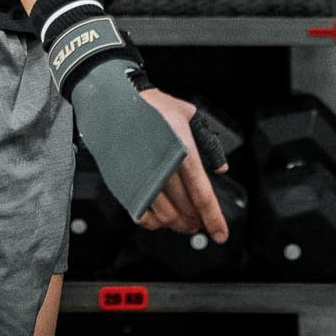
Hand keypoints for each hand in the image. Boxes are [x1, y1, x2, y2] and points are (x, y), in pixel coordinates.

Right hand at [132, 87, 229, 237]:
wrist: (114, 101)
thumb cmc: (152, 105)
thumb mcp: (188, 114)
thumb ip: (208, 142)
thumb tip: (221, 168)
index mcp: (182, 151)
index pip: (202, 194)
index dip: (214, 219)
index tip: (221, 234)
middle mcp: (162, 168)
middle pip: (186, 209)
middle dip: (197, 221)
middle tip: (201, 223)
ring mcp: (142, 178)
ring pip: (165, 215)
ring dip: (178, 224)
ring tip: (184, 223)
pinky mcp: (125, 184)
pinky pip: (142, 215)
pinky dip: (154, 222)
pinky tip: (160, 218)